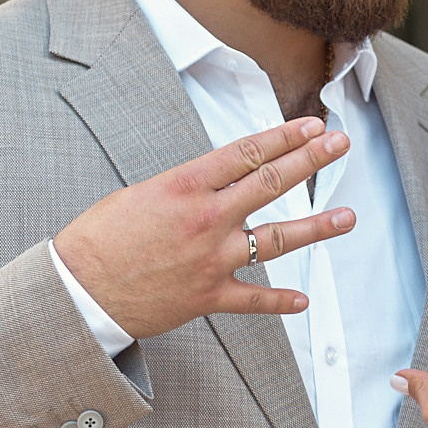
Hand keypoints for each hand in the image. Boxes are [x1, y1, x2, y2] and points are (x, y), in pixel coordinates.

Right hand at [53, 119, 356, 339]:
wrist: (79, 290)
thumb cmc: (100, 238)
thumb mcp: (140, 194)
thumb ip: (185, 189)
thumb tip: (215, 185)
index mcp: (186, 186)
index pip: (247, 153)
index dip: (284, 136)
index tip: (311, 125)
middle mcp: (206, 218)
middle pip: (271, 183)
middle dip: (311, 159)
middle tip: (340, 144)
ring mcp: (211, 258)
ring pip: (276, 240)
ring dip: (316, 227)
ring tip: (348, 216)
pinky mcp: (208, 296)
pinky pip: (253, 299)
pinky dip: (280, 302)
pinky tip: (304, 299)